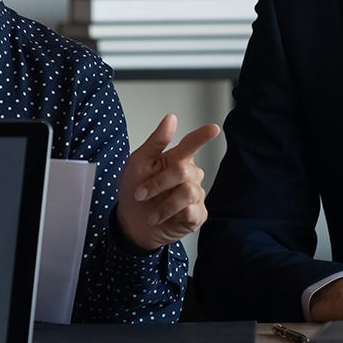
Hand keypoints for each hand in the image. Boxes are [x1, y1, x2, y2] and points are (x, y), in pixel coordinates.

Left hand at [116, 114, 219, 251]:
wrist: (129, 224)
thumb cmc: (134, 190)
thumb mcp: (137, 163)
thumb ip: (156, 141)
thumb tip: (171, 118)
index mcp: (176, 160)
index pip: (192, 144)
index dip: (203, 136)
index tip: (213, 129)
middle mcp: (189, 177)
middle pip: (185, 171)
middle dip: (160, 183)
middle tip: (141, 193)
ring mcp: (195, 196)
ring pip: (189, 192)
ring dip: (164, 204)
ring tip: (151, 213)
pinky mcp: (196, 216)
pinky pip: (192, 211)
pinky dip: (172, 215)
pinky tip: (162, 218)